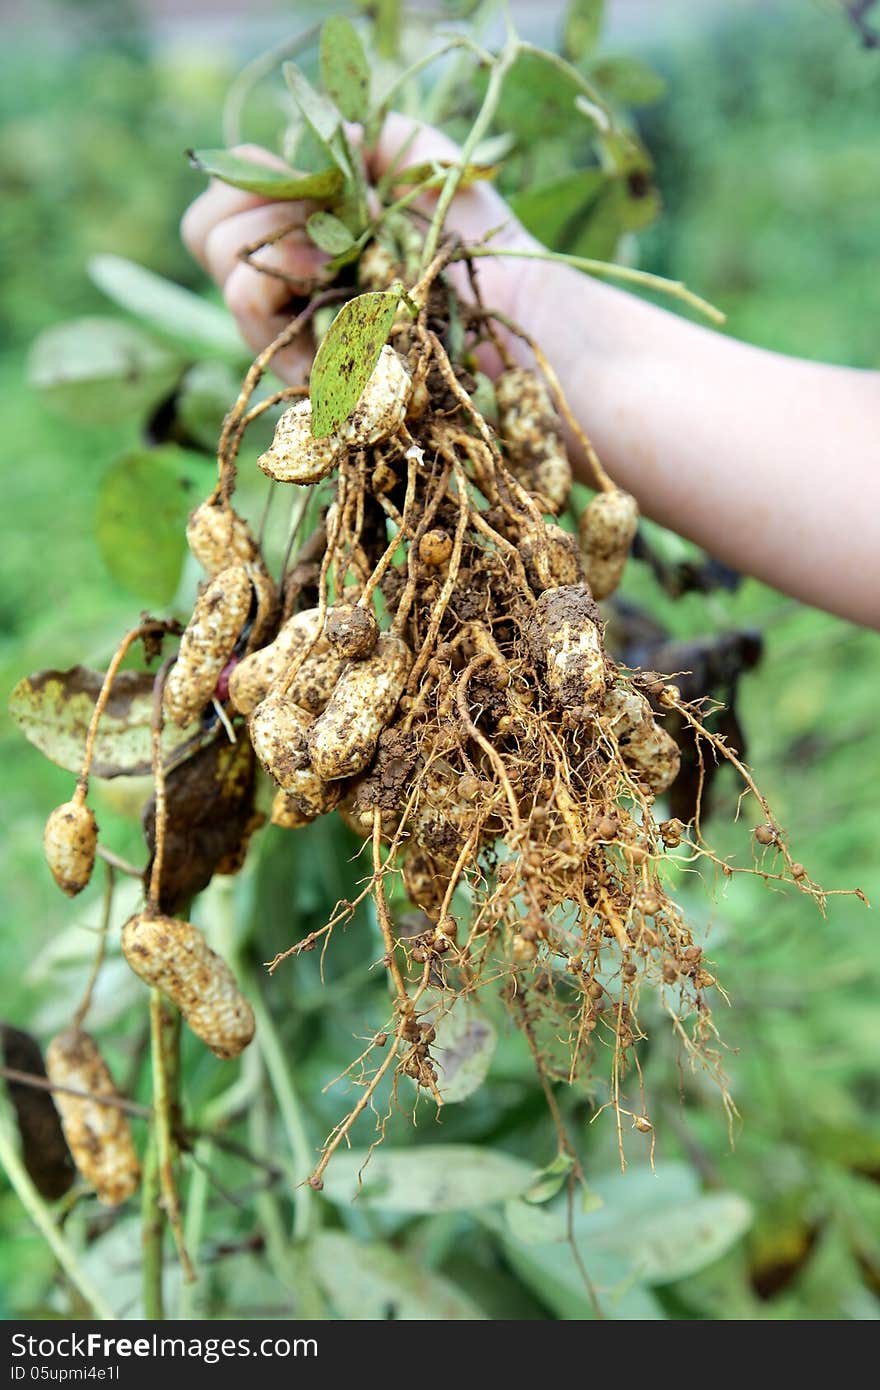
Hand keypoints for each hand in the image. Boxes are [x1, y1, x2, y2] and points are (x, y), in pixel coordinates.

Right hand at [181, 114, 540, 382]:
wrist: (514, 302)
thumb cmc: (472, 234)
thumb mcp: (422, 159)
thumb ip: (366, 135)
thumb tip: (318, 137)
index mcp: (299, 229)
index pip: (222, 202)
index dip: (246, 181)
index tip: (305, 183)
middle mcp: (287, 282)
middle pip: (207, 240)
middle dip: (254, 214)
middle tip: (322, 225)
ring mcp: (296, 333)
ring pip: (231, 289)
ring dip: (273, 256)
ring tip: (332, 259)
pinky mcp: (314, 377)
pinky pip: (262, 335)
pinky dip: (286, 301)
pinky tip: (334, 290)